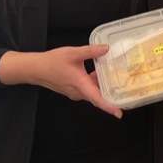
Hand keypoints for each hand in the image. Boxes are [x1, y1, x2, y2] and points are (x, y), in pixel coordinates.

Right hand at [0, 45, 121, 117]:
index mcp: (80, 85)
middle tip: (127, 93)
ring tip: (118, 80)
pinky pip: (88, 90)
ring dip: (103, 88)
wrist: (35, 69)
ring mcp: (75, 92)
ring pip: (93, 93)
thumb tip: (107, 48)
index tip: (119, 113)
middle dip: (111, 97)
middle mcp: (78, 92)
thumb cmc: (52, 62)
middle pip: (98, 97)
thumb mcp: (73, 53)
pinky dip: (95, 84)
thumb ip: (91, 51)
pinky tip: (101, 74)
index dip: (109, 107)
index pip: (97, 99)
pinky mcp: (73, 90)